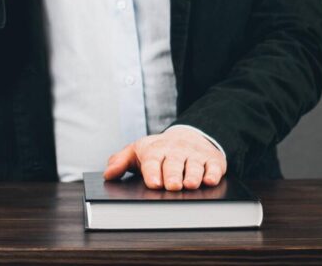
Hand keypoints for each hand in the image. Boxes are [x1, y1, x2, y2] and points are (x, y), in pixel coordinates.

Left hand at [103, 126, 226, 190]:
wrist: (188, 135)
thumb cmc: (160, 149)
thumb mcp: (137, 151)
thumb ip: (120, 161)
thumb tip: (108, 173)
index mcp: (156, 149)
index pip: (153, 160)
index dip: (153, 172)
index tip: (154, 183)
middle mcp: (176, 151)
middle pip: (174, 163)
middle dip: (173, 175)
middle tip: (172, 186)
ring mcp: (194, 155)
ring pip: (194, 165)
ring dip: (192, 175)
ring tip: (190, 184)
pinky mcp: (212, 159)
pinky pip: (213, 166)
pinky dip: (213, 173)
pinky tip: (210, 180)